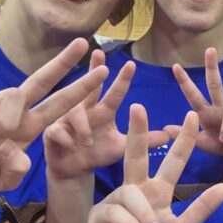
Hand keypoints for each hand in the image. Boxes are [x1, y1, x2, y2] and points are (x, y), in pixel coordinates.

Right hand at [0, 37, 107, 193]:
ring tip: (8, 137)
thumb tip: (22, 158)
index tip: (103, 71)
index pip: (58, 103)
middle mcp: (10, 112)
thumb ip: (17, 171)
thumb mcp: (3, 178)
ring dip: (15, 118)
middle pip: (39, 81)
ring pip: (12, 95)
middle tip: (84, 43)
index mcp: (26, 125)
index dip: (79, 88)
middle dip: (63, 63)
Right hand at [44, 51, 168, 179]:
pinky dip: (65, 137)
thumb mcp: (122, 147)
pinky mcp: (53, 133)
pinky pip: (57, 130)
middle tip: (99, 53)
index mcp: (103, 112)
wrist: (74, 169)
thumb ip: (143, 140)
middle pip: (89, 87)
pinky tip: (70, 145)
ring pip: (74, 113)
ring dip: (82, 125)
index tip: (131, 64)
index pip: (115, 93)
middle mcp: (86, 110)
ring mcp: (67, 119)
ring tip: (88, 140)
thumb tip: (169, 136)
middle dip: (93, 71)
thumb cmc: (97, 153)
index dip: (122, 80)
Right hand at [87, 104, 222, 222]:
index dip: (183, 140)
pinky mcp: (100, 215)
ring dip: (145, 215)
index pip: (172, 160)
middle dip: (137, 132)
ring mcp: (115, 201)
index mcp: (157, 191)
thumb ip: (200, 210)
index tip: (192, 116)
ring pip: (130, 194)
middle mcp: (136, 190)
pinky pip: (117, 213)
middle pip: (136, 156)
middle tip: (138, 107)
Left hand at [173, 49, 222, 155]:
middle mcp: (220, 108)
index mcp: (207, 113)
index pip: (194, 95)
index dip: (185, 82)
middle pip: (215, 84)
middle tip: (209, 49)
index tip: (175, 66)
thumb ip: (186, 136)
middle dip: (211, 67)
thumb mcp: (203, 143)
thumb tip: (165, 128)